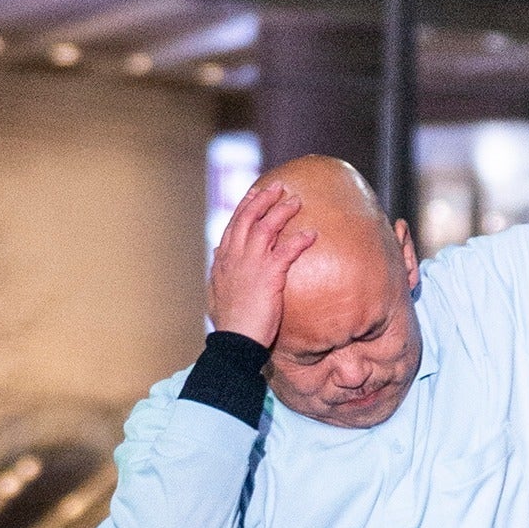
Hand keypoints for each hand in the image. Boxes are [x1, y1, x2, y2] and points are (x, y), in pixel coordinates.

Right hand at [207, 176, 313, 348]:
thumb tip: (217, 255)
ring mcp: (250, 265)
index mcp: (223, 261)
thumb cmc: (230, 322)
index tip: (255, 193)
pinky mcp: (269, 276)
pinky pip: (287, 251)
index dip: (245, 206)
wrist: (235, 341)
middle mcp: (234, 257)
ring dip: (282, 211)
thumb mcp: (217, 292)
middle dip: (264, 199)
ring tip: (296, 201)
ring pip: (266, 227)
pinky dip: (299, 240)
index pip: (234, 225)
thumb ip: (220, 270)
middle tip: (279, 186)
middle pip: (248, 218)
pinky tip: (311, 233)